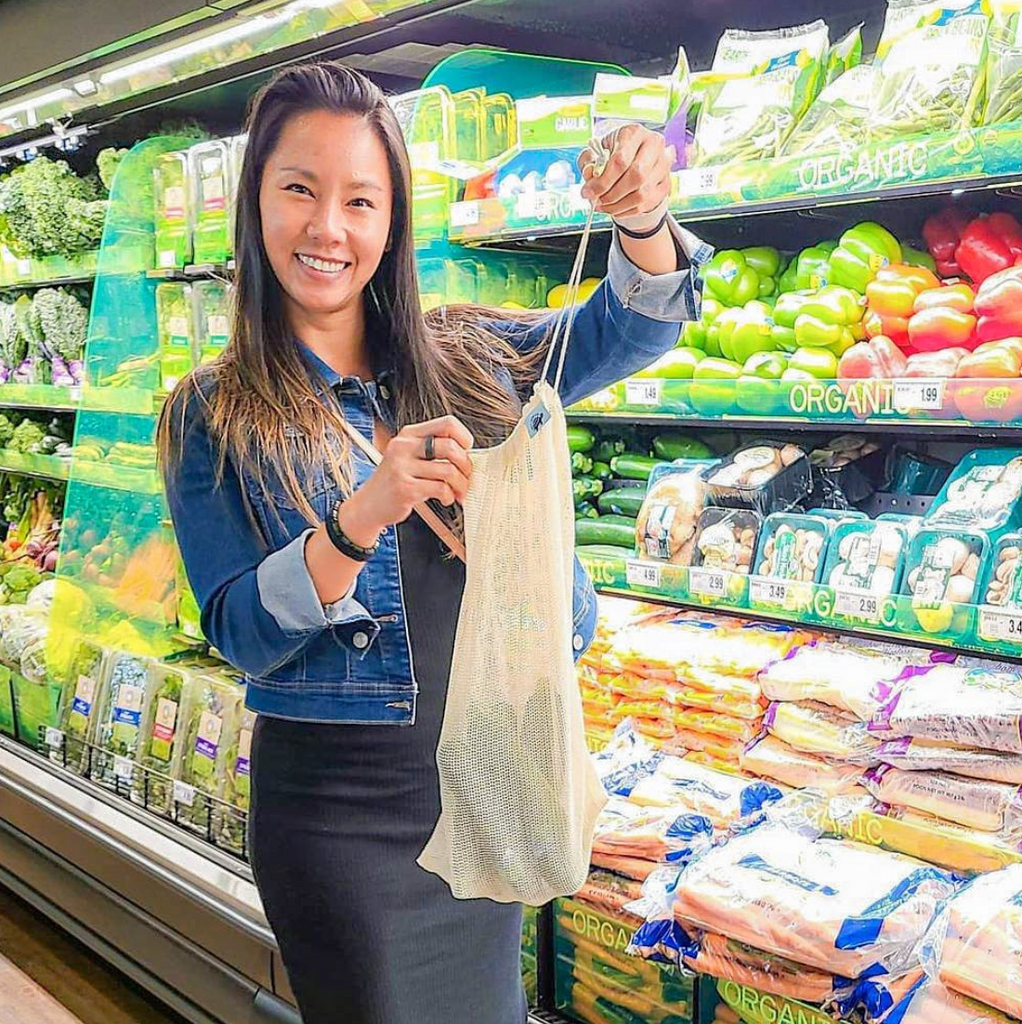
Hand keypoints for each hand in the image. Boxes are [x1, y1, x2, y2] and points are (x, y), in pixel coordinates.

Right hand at [339, 415, 473, 542]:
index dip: (464, 436)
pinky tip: (445, 498)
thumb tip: (466, 454)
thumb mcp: (408, 458)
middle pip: (451, 446)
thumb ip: (431, 451)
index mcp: (408, 435)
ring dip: (460, 485)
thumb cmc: (393, 482)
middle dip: (466, 465)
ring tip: (457, 492)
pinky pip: (440, 488)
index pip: (447, 423)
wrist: (368, 505)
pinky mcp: (405, 488)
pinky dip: (448, 496)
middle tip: (466, 477)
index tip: (467, 450)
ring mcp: (402, 467)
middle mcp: (403, 447)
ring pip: (448, 470)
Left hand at [579, 124, 673, 232]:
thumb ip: (589, 162)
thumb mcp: (596, 152)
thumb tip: (589, 175)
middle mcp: (653, 145)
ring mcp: (663, 165)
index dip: (602, 181)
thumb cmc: (614, 152)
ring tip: (604, 206)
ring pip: (642, 194)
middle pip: (636, 177)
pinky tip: (615, 209)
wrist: (635, 157)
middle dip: (611, 195)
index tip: (588, 192)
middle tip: (596, 202)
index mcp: (634, 133)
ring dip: (619, 206)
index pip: (620, 160)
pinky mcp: (666, 183)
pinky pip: (647, 204)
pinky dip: (627, 211)